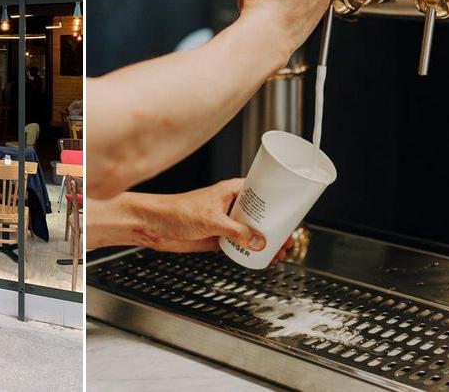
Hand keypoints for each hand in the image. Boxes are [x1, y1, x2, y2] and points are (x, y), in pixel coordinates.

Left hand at [88, 179, 293, 265]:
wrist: (154, 226)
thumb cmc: (175, 211)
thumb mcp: (211, 220)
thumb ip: (236, 232)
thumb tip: (258, 242)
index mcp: (232, 191)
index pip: (263, 193)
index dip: (280, 202)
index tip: (294, 212)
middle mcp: (231, 205)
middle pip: (262, 215)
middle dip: (277, 227)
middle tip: (289, 238)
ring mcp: (226, 222)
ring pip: (253, 231)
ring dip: (266, 242)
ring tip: (279, 252)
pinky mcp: (219, 237)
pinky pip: (241, 245)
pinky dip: (252, 252)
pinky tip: (261, 258)